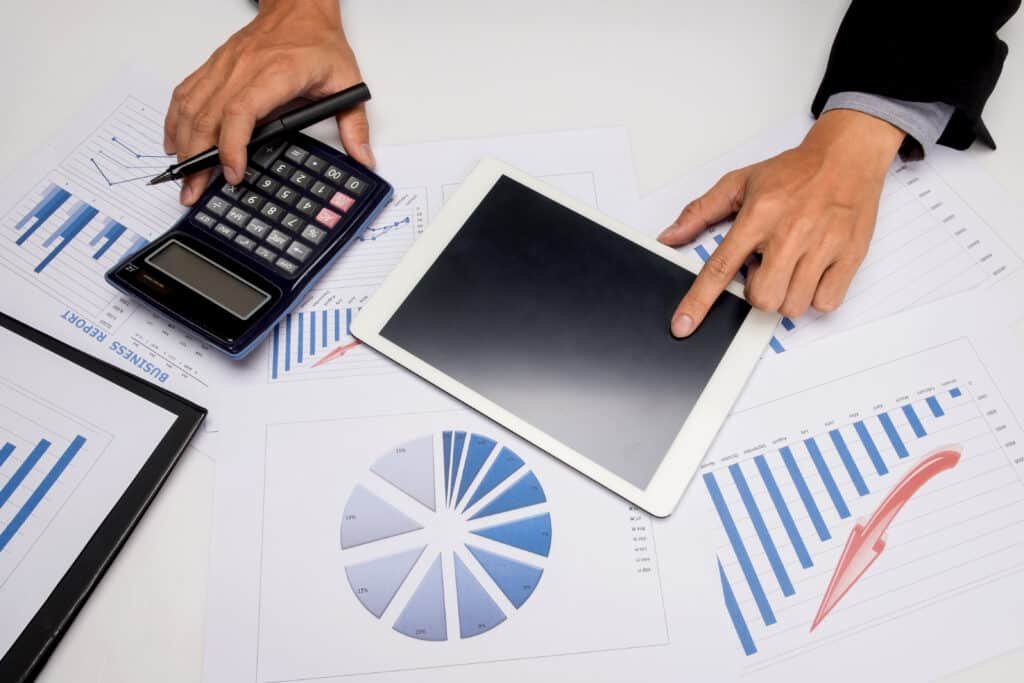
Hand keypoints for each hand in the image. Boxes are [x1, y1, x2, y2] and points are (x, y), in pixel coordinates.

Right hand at [163, 0, 371, 205]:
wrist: (300, 8)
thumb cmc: (319, 42)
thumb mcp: (348, 82)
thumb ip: (356, 125)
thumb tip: (364, 158)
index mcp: (277, 73)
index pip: (242, 112)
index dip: (232, 146)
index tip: (234, 173)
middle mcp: (243, 68)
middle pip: (208, 116)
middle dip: (198, 159)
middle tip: (196, 190)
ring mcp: (225, 66)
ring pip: (192, 106)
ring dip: (182, 143)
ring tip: (183, 175)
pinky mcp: (214, 66)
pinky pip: (186, 93)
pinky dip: (176, 119)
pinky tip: (175, 141)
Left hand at [657, 109, 905, 336]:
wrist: (846, 155)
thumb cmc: (793, 172)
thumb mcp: (739, 183)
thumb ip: (700, 212)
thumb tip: (669, 237)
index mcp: (758, 216)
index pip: (720, 268)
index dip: (698, 302)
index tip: (682, 325)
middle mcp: (790, 233)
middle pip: (761, 298)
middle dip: (758, 292)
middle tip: (766, 267)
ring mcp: (822, 246)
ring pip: (793, 306)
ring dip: (786, 295)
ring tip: (791, 265)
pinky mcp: (850, 256)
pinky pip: (825, 303)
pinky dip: (816, 296)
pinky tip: (813, 270)